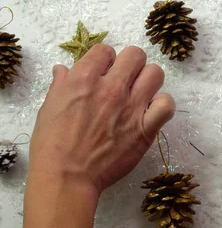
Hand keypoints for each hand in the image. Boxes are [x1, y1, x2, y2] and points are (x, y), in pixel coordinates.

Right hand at [29, 45, 174, 194]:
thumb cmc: (52, 145)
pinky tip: (152, 111)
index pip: (105, 50)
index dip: (105, 60)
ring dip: (148, 81)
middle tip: (124, 80)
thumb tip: (63, 69)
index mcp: (84, 79)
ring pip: (155, 73)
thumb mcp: (48, 108)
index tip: (103, 73)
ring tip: (140, 94)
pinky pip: (167, 105)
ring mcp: (131, 107)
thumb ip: (61, 85)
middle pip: (135, 55)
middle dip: (130, 64)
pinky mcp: (145, 128)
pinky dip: (162, 105)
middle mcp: (111, 88)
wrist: (67, 177)